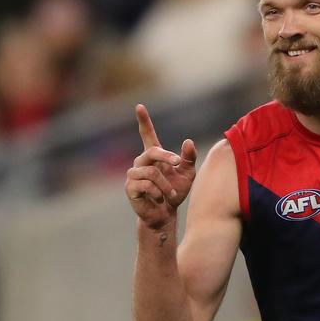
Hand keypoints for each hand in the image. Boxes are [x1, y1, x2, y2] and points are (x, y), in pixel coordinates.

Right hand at [125, 104, 196, 228]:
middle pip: (153, 151)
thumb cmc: (175, 192)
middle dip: (167, 157)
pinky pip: (146, 185)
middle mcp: (141, 162)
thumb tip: (188, 142)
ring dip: (166, 184)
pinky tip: (160, 199)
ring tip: (170, 194)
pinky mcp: (130, 187)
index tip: (139, 106)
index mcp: (154, 156)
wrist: (166, 214)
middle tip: (178, 163)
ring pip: (152, 172)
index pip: (147, 135)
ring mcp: (133, 174)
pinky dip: (158, 192)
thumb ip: (189, 158)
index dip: (144, 121)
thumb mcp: (187, 174)